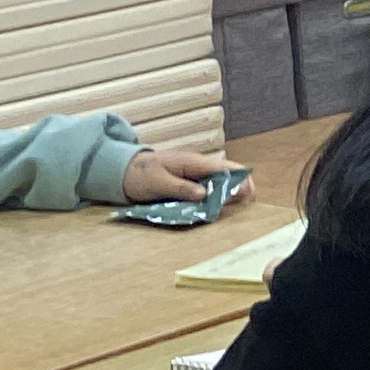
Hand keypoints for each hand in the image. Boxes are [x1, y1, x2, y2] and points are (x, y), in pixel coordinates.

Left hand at [125, 148, 245, 206]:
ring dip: (230, 192)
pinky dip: (218, 195)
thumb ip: (182, 188)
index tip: (247, 196)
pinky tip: (219, 206)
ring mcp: (195, 172)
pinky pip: (210, 186)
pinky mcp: (190, 180)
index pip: (225, 168)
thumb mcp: (158, 183)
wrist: (122, 171)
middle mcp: (198, 165)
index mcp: (193, 162)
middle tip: (246, 205)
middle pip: (228, 173)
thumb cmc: (140, 175)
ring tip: (236, 207)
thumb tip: (205, 194)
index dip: (240, 180)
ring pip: (221, 180)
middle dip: (240, 187)